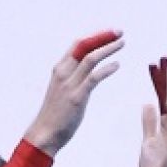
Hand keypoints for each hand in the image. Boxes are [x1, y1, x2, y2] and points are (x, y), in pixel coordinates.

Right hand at [24, 30, 123, 154]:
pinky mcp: (76, 97)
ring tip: (122, 43)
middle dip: (103, 37)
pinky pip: (94, 78)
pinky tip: (117, 65)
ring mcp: (69, 85)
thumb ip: (71, 78)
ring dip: (108, 48)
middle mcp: (63, 73)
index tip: (110, 33)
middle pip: (84, 47)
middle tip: (120, 31)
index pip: (78, 45)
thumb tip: (86, 72)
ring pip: (90, 59)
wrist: (43, 134)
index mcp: (59, 70)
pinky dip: (107, 69)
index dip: (95, 36)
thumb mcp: (60, 90)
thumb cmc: (54, 114)